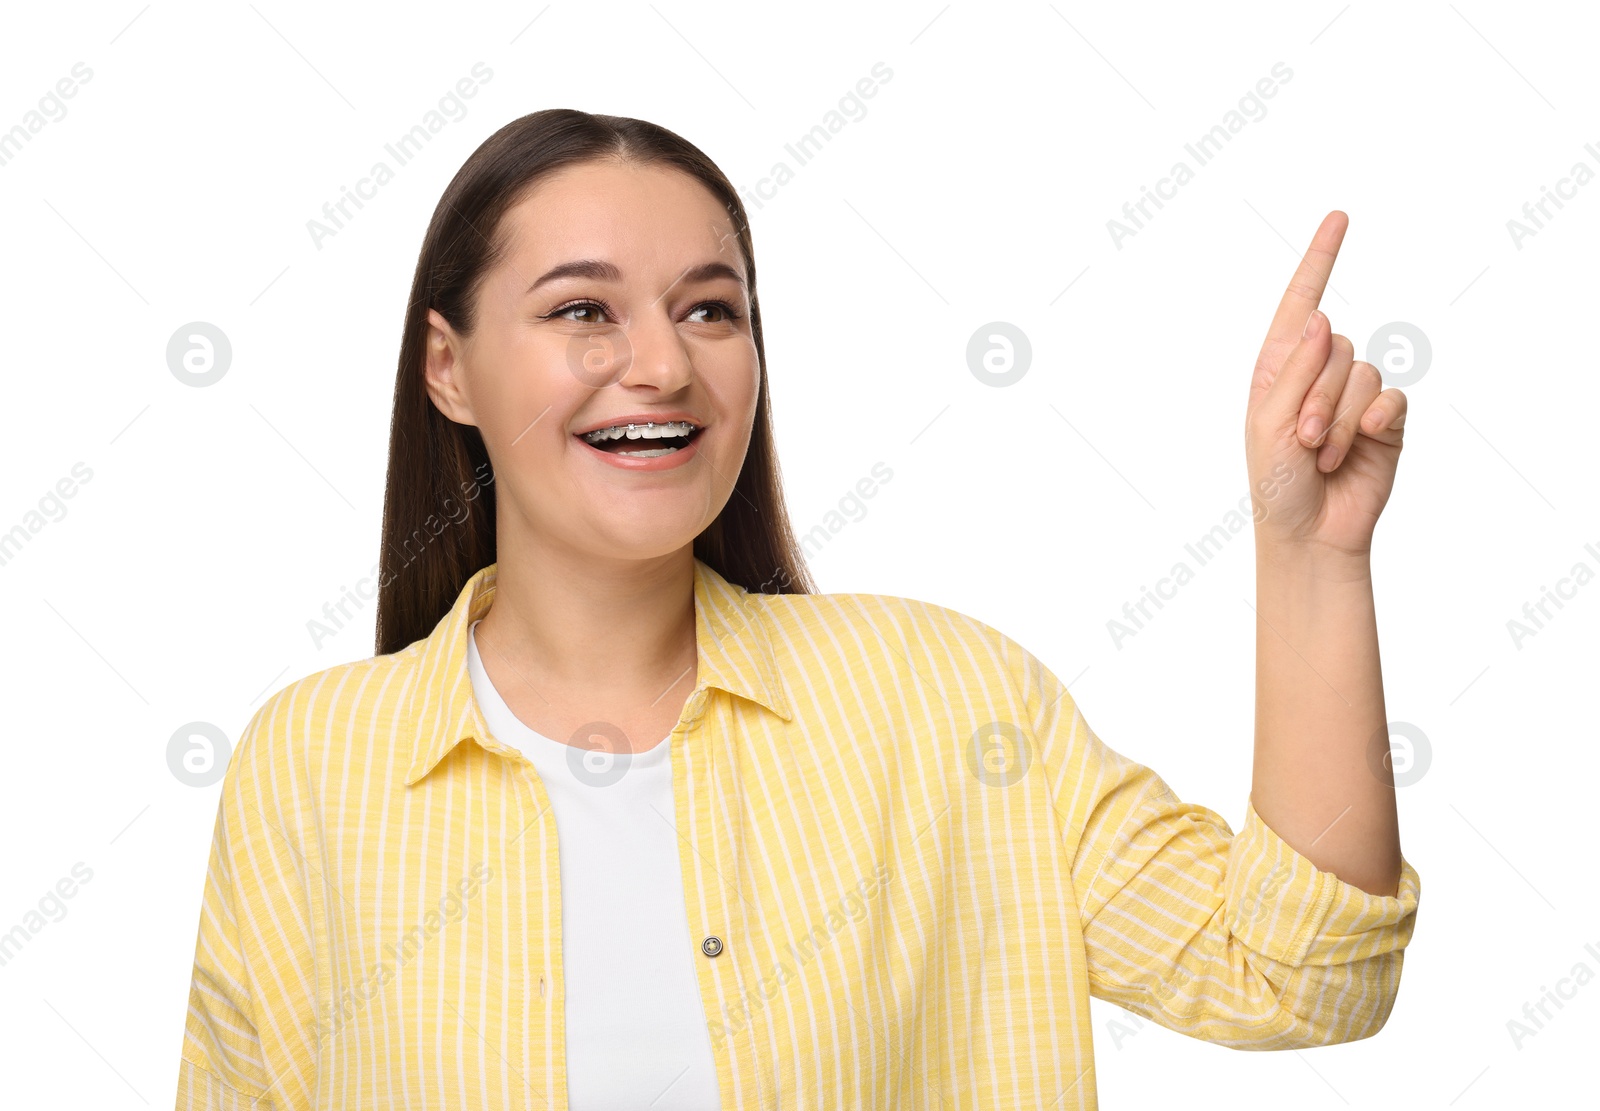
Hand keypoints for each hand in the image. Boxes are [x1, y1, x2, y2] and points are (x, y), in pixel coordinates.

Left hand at [1246, 211, 1407, 561]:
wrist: (1310, 531)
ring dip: (1340, 417)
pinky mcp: (1386, 419)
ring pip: (1363, 371)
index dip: (1320, 260)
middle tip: (1304, 439)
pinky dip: (1372, 422)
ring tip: (1323, 453)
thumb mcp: (1269, 423)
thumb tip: (1319, 316)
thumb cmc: (1275, 481)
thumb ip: (1293, 370)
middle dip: (1317, 394)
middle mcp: (1318, 374)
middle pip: (1335, 344)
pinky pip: (1391, 396)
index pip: (1300, 303)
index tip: (1340, 217)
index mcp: (1279, 367)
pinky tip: (1360, 447)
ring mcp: (1355, 396)